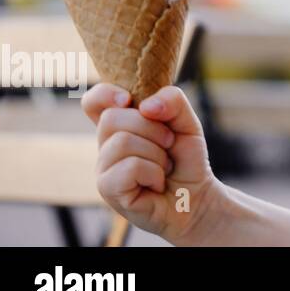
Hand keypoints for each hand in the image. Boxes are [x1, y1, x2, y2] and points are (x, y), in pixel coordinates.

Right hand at [81, 83, 226, 244]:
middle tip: (168, 144)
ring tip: (163, 166)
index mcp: (120, 126)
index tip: (128, 99)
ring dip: (157, 153)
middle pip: (112, 118)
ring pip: (121, 142)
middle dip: (152, 128)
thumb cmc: (185, 159)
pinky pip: (129, 168)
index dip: (105, 94)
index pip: (93, 102)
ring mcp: (104, 169)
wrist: (196, 196)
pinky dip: (153, 172)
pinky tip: (157, 182)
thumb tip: (146, 106)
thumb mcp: (187, 122)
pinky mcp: (108, 190)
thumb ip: (173, 101)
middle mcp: (106, 146)